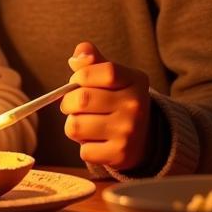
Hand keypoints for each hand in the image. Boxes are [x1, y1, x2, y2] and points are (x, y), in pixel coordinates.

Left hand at [63, 41, 150, 170]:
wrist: (144, 138)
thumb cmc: (116, 99)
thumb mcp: (110, 76)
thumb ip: (92, 61)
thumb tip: (78, 56)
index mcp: (135, 80)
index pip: (104, 71)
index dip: (81, 75)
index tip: (78, 81)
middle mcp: (136, 106)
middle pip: (81, 99)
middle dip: (68, 102)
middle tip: (74, 105)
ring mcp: (129, 132)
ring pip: (76, 126)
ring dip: (74, 125)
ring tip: (87, 123)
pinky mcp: (121, 155)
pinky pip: (84, 150)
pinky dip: (84, 146)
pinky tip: (98, 141)